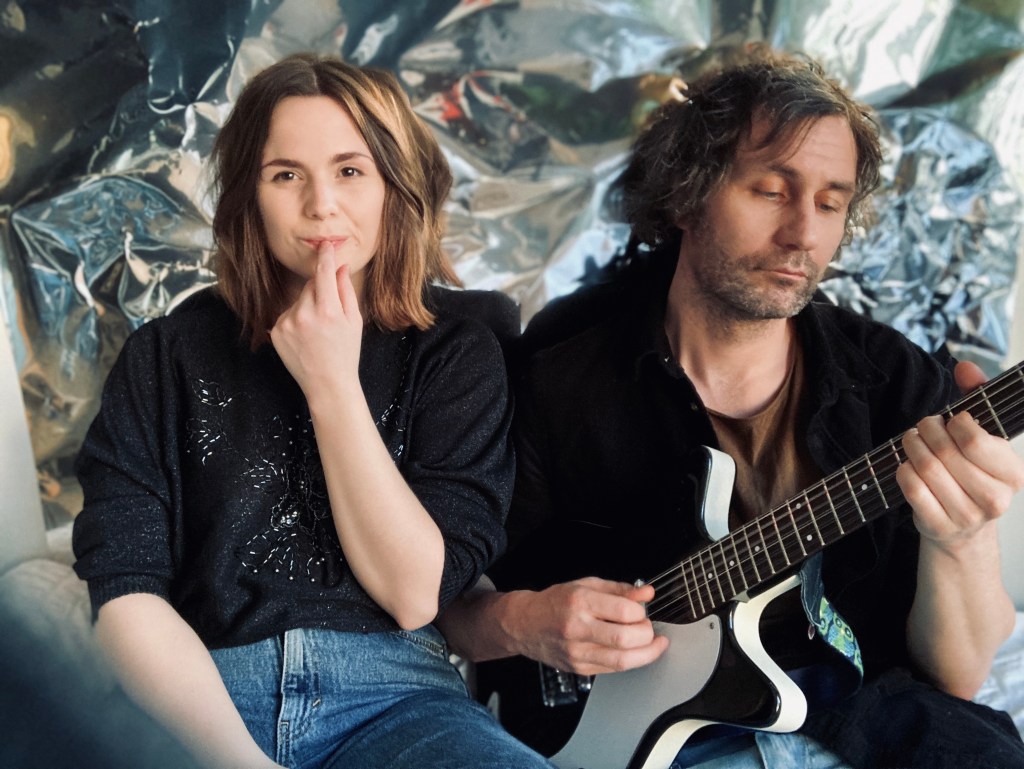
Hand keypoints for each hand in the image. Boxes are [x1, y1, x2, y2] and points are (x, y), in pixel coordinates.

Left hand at [269, 242, 362, 399]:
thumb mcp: (354, 320)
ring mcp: (288, 323)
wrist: (327, 384)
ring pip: (299, 299)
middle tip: (330, 314)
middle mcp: (305, 314)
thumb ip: (345, 290)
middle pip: (311, 285)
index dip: (325, 256)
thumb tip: (340, 266)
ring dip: (308, 306)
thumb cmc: (346, 353)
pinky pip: (288, 313)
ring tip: (317, 331)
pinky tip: (306, 337)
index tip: (325, 245)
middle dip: (320, 291)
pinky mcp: (276, 331)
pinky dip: (296, 319)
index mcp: (328, 311)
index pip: (323, 272)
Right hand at [502, 577, 669, 674]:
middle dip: (647, 635)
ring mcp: (577, 652)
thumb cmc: (555, 602)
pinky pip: (613, 669)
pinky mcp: (579, 668)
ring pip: (622, 661)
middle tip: (649, 628)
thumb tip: (647, 593)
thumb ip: (619, 590)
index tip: (642, 611)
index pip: (623, 612)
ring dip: (646, 654)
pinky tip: (633, 652)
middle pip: (625, 639)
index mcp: (580, 602)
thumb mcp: (586, 585)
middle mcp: (577, 628)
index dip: (640, 613)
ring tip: (653, 644)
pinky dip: (629, 661)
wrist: (524, 624)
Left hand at [897, 361, 1023, 550]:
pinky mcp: (938, 525)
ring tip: (913, 440)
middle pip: (945, 453)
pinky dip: (903, 470)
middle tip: (924, 426)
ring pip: (926, 468)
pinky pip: (911, 487)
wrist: (962, 526)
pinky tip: (908, 465)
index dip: (955, 424)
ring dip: (912, 447)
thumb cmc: (972, 470)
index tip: (952, 421)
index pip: (975, 441)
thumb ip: (978, 396)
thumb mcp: (983, 434)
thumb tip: (965, 366)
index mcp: (1013, 474)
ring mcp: (966, 516)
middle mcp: (995, 499)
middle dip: (927, 431)